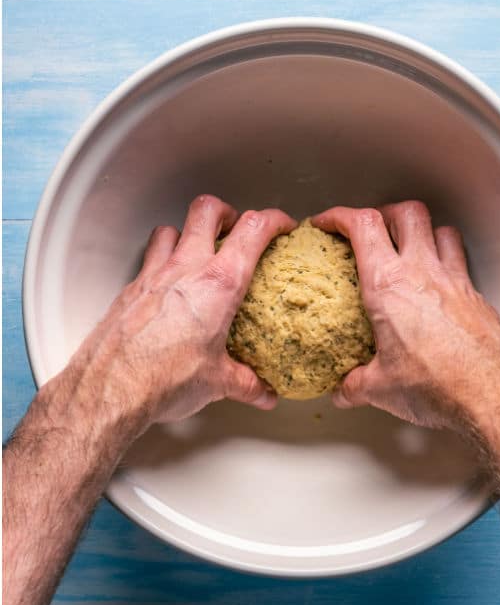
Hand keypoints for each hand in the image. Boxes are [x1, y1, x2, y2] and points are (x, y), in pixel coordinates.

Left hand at [57, 195, 295, 431]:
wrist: (110, 390)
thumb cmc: (164, 379)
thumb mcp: (218, 382)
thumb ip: (246, 383)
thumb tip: (264, 393)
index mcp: (219, 284)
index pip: (253, 231)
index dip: (274, 220)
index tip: (284, 226)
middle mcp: (186, 270)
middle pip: (207, 210)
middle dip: (227, 212)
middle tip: (237, 228)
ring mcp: (154, 276)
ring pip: (172, 229)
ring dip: (189, 232)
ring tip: (199, 250)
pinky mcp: (131, 291)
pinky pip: (149, 261)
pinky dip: (163, 262)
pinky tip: (169, 286)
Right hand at [311, 202, 499, 435]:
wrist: (493, 395)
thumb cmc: (439, 386)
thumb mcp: (382, 389)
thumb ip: (356, 384)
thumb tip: (344, 389)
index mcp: (389, 286)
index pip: (363, 227)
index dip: (339, 216)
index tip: (327, 224)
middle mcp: (424, 273)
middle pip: (407, 213)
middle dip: (385, 213)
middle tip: (372, 230)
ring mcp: (455, 281)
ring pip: (441, 230)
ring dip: (422, 232)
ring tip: (410, 246)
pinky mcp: (477, 297)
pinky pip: (461, 263)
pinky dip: (447, 261)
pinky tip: (439, 284)